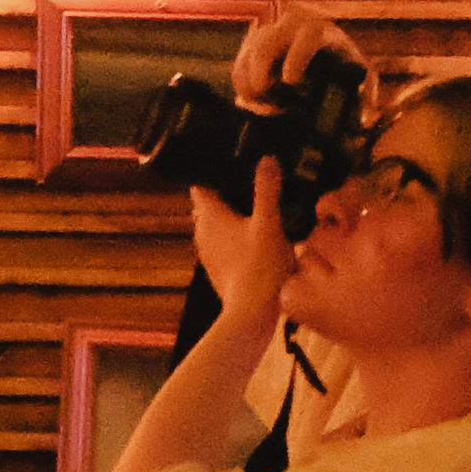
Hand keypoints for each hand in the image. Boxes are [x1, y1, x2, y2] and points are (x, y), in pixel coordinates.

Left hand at [188, 164, 296, 332]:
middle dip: (223, 192)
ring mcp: (208, 252)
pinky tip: (253, 235)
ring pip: (214, 225)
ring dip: (228, 215)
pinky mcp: (218, 267)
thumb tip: (266, 158)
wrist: (253, 313)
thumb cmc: (260, 266)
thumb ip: (267, 190)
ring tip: (253, 205)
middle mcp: (203, 231)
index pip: (201, 185)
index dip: (212, 172)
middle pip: (207, 205)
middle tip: (247, 181)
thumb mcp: (269, 223)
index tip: (229, 161)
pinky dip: (233, 235)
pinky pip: (222, 243)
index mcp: (210, 216)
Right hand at [231, 0, 362, 102]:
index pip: (306, 37)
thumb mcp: (360, 74)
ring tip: (264, 105)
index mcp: (318, 29)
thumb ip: (366, 95)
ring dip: (250, 83)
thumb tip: (366, 121)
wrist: (324, 42)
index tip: (290, 81)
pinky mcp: (252, 44)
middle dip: (261, 73)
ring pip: (248, 55)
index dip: (296, 58)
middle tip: (267, 100)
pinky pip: (239, 64)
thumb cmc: (343, 60)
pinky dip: (242, 85)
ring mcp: (268, 32)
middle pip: (265, 44)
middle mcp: (289, 25)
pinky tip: (253, 101)